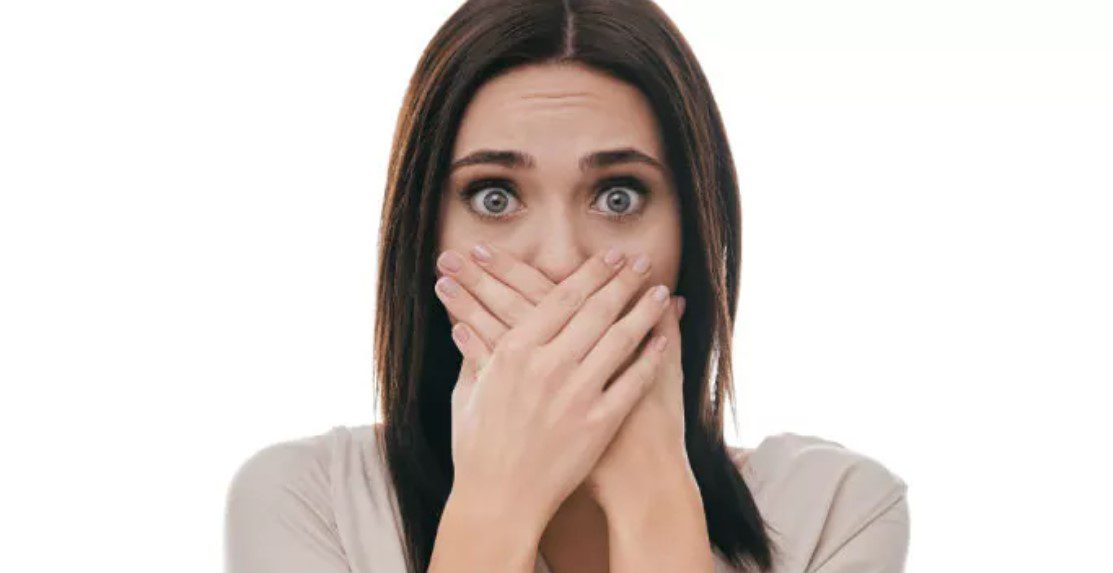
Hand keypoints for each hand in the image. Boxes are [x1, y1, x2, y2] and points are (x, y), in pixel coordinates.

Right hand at [434, 242, 688, 507]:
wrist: (498, 500)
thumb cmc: (477, 448)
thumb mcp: (469, 393)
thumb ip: (475, 354)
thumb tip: (465, 323)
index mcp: (513, 351)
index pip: (562, 297)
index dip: (591, 273)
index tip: (611, 257)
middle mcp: (547, 366)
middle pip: (596, 310)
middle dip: (624, 281)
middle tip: (643, 262)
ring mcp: (575, 395)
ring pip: (620, 340)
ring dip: (644, 311)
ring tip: (661, 292)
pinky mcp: (598, 424)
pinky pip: (632, 382)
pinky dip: (651, 357)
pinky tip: (664, 338)